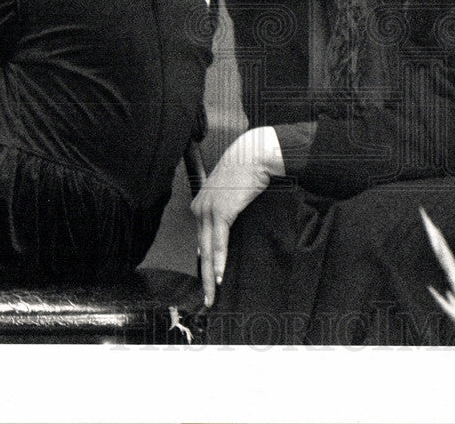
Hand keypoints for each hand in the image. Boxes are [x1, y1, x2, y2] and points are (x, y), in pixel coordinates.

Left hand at [190, 126, 284, 306]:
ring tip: (211, 296)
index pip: (202, 240)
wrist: (254, 155)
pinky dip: (219, 261)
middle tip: (206, 299)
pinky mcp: (221, 212)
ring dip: (209, 276)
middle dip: (203, 277)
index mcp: (200, 204)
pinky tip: (219, 277)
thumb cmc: (248, 171)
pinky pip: (219, 243)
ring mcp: (208, 210)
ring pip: (207, 250)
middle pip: (201, 249)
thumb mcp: (232, 193)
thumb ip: (226, 210)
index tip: (208, 281)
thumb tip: (224, 232)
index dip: (205, 262)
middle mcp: (199, 208)